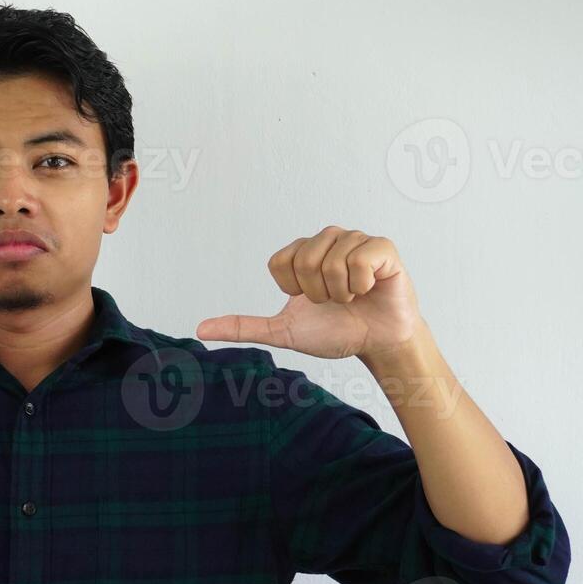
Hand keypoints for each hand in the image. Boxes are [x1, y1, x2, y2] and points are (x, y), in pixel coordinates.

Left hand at [196, 225, 423, 359]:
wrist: (376, 343)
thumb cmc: (334, 332)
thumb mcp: (282, 331)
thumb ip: (243, 327)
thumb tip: (199, 330)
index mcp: (302, 253)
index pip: (279, 263)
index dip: (293, 290)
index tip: (310, 301)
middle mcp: (327, 240)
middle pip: (304, 260)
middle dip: (318, 292)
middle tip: (334, 301)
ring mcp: (356, 240)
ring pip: (332, 260)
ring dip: (340, 291)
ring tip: (353, 296)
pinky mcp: (382, 247)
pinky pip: (360, 258)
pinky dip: (362, 284)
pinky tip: (370, 288)